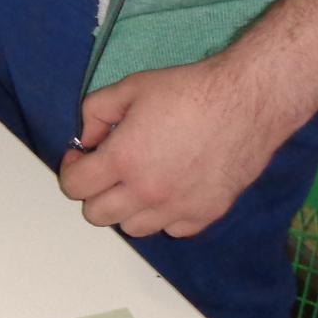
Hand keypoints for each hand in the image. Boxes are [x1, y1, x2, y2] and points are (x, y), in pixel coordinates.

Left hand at [57, 54, 304, 239]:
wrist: (246, 102)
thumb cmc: (187, 91)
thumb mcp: (130, 88)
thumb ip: (95, 113)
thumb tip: (87, 140)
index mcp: (122, 160)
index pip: (74, 187)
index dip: (72, 169)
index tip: (84, 156)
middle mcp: (147, 193)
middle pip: (97, 216)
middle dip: (94, 193)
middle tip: (108, 170)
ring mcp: (178, 209)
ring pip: (133, 228)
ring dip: (128, 208)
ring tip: (140, 180)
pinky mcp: (206, 215)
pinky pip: (172, 230)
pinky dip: (165, 216)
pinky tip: (171, 189)